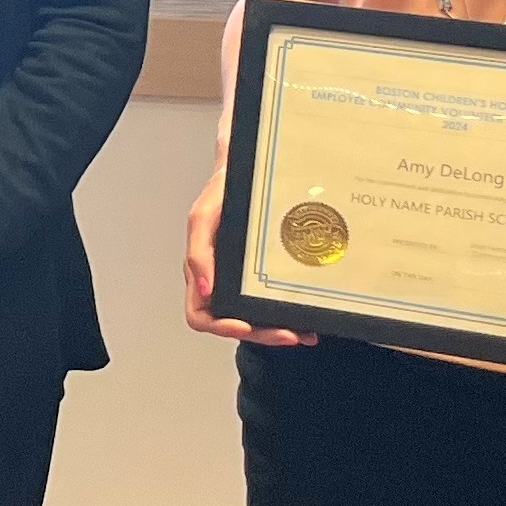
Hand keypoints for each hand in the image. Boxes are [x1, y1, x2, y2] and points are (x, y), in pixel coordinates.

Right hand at [184, 171, 315, 348]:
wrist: (247, 171)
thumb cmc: (221, 193)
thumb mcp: (203, 217)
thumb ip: (199, 253)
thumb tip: (204, 289)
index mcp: (201, 272)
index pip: (202, 316)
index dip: (222, 327)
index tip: (245, 325)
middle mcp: (220, 282)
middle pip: (234, 325)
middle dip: (261, 334)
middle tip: (289, 334)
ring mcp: (242, 281)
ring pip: (255, 321)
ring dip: (278, 331)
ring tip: (303, 332)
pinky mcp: (262, 277)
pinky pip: (271, 306)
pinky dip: (289, 316)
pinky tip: (307, 319)